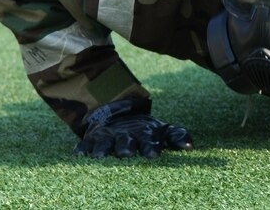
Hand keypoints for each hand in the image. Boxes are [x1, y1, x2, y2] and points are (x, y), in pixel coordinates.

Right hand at [74, 98, 193, 157]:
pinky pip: (86, 144)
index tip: (154, 155)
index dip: (151, 147)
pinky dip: (82, 148)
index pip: (149, 140)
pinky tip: (78, 154)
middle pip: (126, 141)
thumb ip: (177, 136)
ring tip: (100, 156)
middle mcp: (126, 135)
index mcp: (145, 133)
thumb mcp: (162, 130)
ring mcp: (109, 136)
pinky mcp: (93, 138)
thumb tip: (191, 147)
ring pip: (105, 143)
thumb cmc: (145, 130)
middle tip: (127, 154)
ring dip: (103, 149)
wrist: (119, 113)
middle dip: (126, 147)